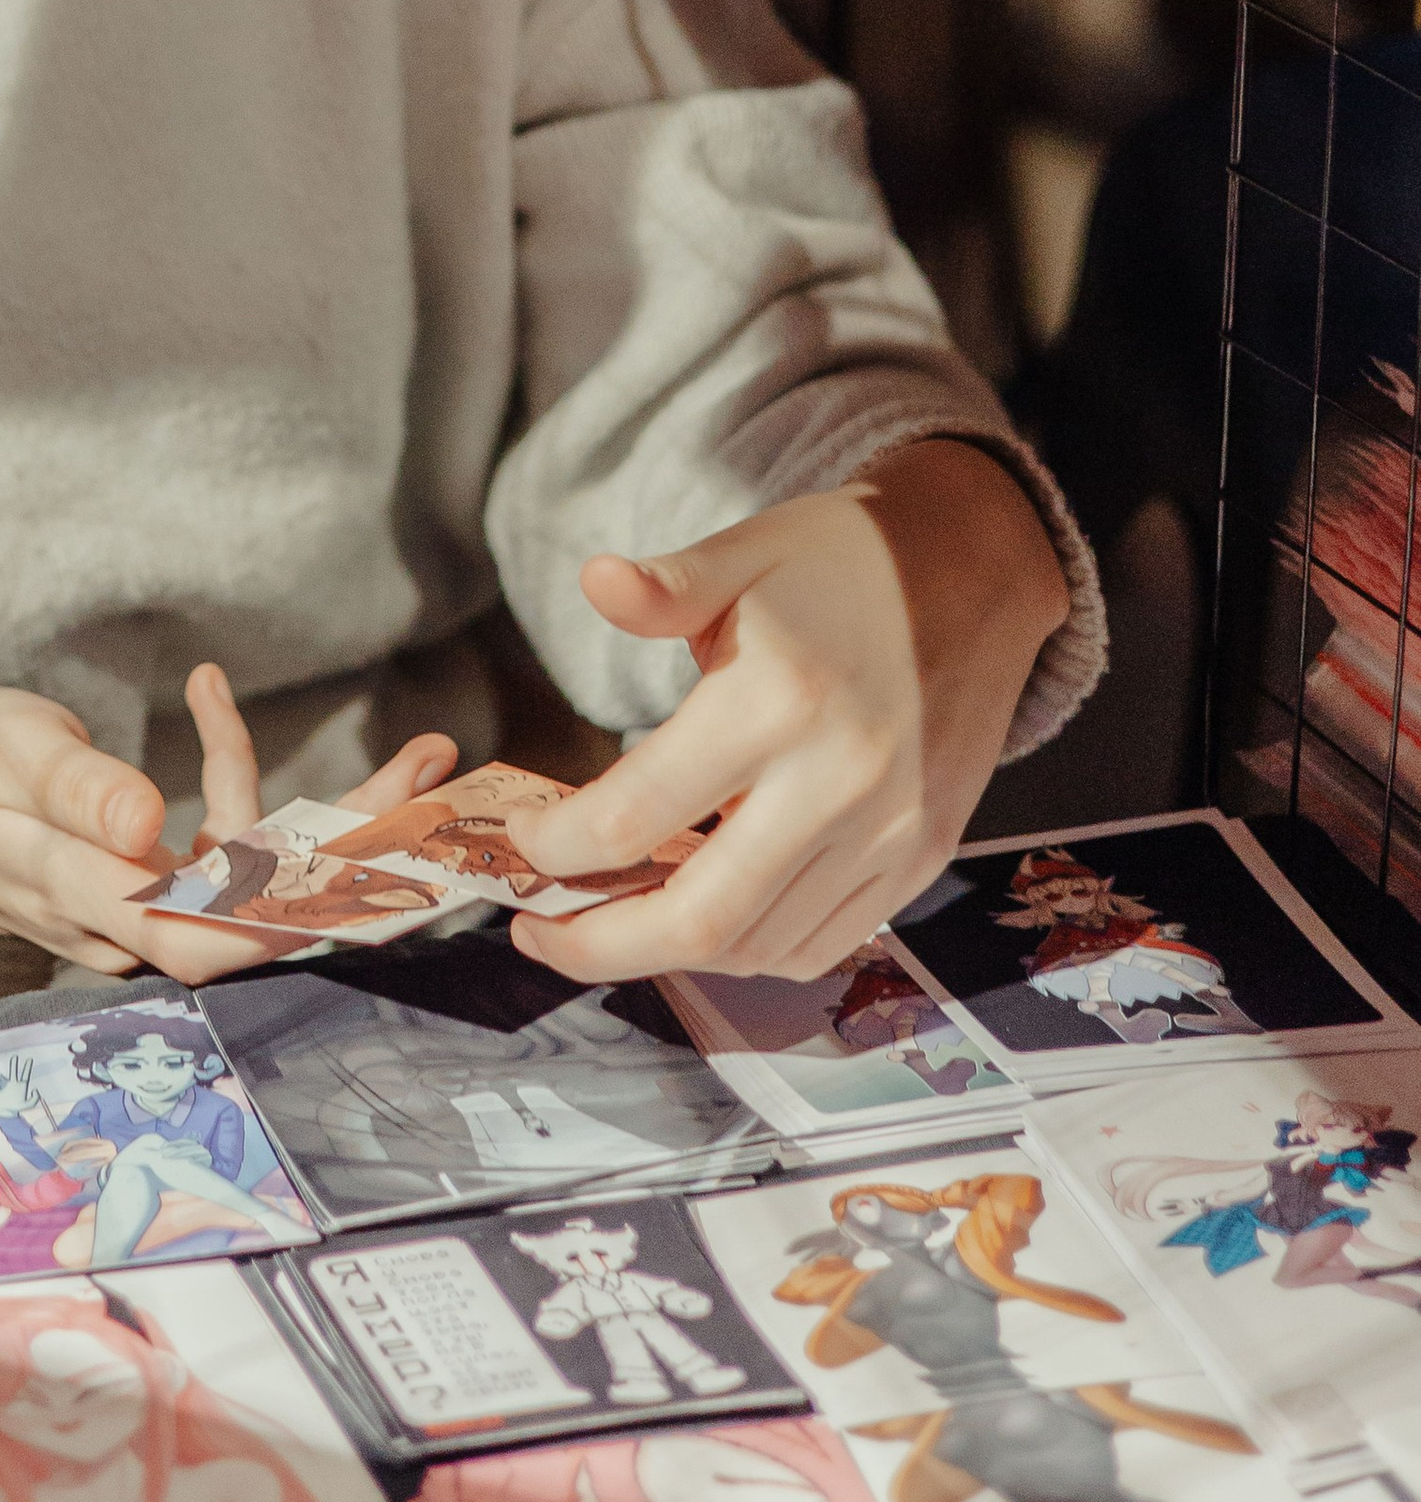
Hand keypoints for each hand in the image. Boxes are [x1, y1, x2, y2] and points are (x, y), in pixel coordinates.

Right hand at [0, 663, 458, 982]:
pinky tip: (212, 691)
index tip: (365, 880)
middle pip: (261, 907)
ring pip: (263, 871)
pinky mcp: (158, 874)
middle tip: (431, 781)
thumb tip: (145, 829)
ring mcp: (148, 899)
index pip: (197, 937)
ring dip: (337, 811)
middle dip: (355, 850)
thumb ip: (75, 791)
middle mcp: (128, 917)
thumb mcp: (9, 756)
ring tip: (419, 750)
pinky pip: (225, 836)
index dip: (286, 920)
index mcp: (86, 897)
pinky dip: (236, 768)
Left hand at [496, 443, 1069, 985]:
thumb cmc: (846, 558)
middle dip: (597, 944)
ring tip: (609, 922)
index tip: (520, 843)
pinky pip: (823, 943)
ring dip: (670, 952)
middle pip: (696, 918)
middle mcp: (837, 782)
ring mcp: (888, 832)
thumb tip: (594, 579)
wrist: (981, 568)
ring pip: (758, 946)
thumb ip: (666, 584)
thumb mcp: (749, 549)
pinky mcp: (920, 856)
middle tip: (537, 932)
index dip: (558, 847)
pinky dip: (752, 949)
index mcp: (777, 701)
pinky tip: (706, 915)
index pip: (637, 814)